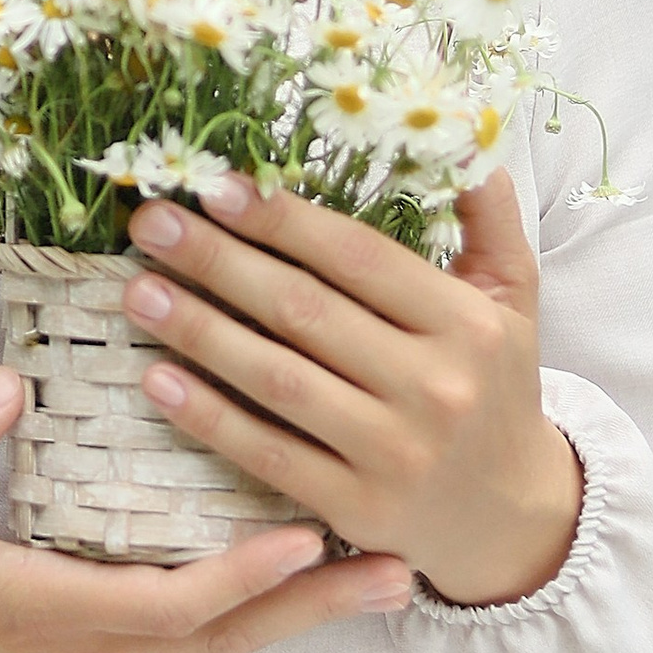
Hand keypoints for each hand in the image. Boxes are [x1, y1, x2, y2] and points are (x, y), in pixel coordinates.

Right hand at [0, 367, 415, 652]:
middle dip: (317, 606)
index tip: (307, 535)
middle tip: (401, 569)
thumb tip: (11, 381)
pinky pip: (197, 625)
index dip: (244, 576)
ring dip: (304, 607)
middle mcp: (95, 637)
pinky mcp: (98, 633)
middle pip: (230, 636)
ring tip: (382, 571)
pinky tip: (296, 563)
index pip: (173, 606)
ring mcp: (102, 643)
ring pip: (224, 636)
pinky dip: (257, 600)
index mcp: (54, 609)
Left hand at [124, 169, 582, 608]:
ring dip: (199, 332)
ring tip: (139, 292)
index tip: (217, 187)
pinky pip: (269, 454)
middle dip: (219, 262)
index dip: (283, 220)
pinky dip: (210, 417)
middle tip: (151, 224)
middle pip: (305, 313)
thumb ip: (490, 218)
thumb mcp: (513, 299)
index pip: (359, 258)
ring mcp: (394, 453)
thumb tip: (469, 137)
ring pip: (278, 381)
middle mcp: (435, 387)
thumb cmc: (495, 386)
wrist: (513, 515)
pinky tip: (157, 380)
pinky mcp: (357, 507)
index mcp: (467, 324)